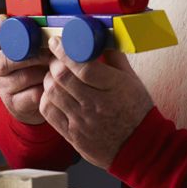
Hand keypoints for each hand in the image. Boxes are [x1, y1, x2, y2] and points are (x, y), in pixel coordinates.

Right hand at [0, 14, 51, 124]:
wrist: (38, 96)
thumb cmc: (37, 62)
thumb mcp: (33, 42)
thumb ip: (35, 31)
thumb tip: (53, 22)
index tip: (3, 20)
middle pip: (2, 61)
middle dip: (30, 55)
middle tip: (49, 51)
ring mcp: (2, 86)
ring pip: (23, 77)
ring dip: (43, 71)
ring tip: (56, 66)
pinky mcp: (15, 104)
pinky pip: (34, 94)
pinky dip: (47, 88)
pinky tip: (53, 82)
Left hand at [40, 36, 153, 168]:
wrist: (140, 148)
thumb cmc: (137, 112)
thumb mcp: (132, 80)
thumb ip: (114, 58)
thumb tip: (99, 39)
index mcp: (114, 87)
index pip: (82, 66)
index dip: (65, 51)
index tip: (58, 42)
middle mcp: (96, 105)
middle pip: (62, 77)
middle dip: (54, 62)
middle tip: (57, 58)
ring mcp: (82, 122)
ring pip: (52, 93)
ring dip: (49, 79)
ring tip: (55, 76)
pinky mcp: (72, 135)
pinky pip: (48, 112)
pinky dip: (46, 98)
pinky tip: (54, 94)